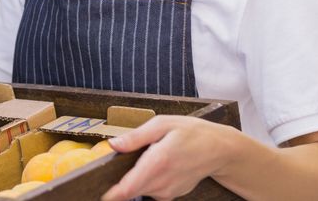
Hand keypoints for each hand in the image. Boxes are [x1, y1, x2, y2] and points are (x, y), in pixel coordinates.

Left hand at [100, 115, 235, 200]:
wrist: (219, 150)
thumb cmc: (191, 132)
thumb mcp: (163, 124)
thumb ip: (136, 137)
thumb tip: (113, 145)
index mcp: (157, 162)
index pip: (128, 188)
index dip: (111, 194)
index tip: (98, 193)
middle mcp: (162, 181)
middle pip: (129, 191)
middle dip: (117, 184)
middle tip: (113, 170)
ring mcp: (168, 191)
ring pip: (139, 191)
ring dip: (133, 181)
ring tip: (145, 160)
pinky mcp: (172, 194)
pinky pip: (150, 192)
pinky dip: (145, 183)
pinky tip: (154, 168)